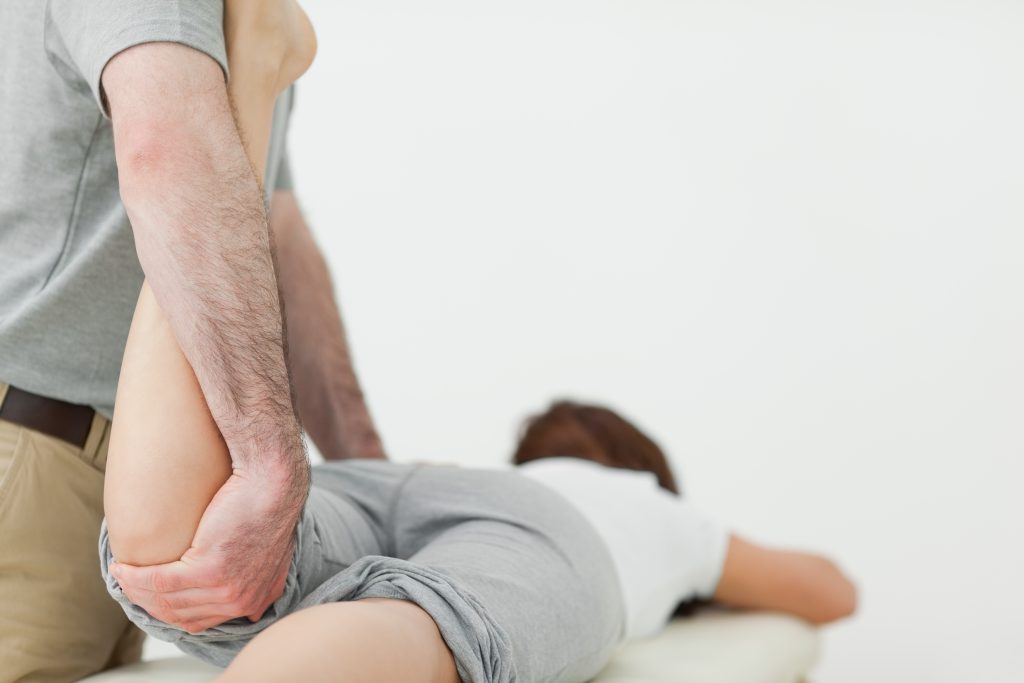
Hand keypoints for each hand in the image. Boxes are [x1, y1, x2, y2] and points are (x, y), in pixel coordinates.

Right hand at [110, 464, 306, 632]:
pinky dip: (136, 577)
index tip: (150, 596)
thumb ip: (262, 577)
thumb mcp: (273, 551)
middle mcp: (240, 601)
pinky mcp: (209, 569)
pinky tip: (122, 567)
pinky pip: (160, 581)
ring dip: (136, 590)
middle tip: (129, 585)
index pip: (201, 619)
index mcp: (255, 600)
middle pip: (180, 615)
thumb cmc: (270, 505)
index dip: (170, 610)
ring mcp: (225, 588)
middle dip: (148, 603)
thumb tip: (249, 596)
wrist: (273, 481)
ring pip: (166, 599)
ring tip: (122, 575)